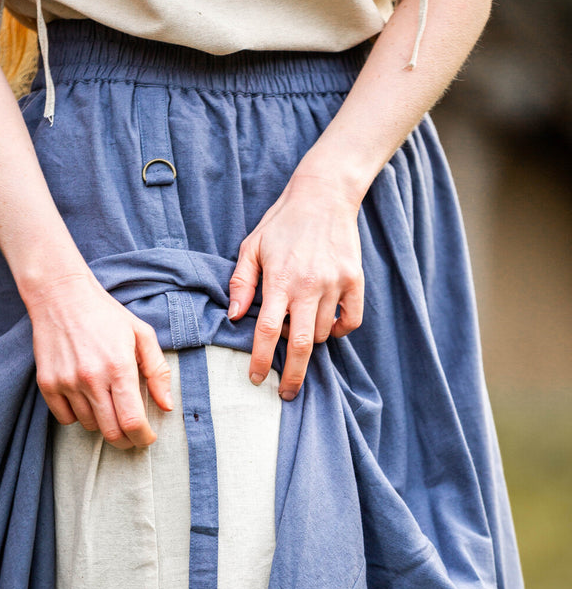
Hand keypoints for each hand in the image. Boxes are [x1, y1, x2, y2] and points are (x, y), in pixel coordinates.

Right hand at [28, 272, 172, 447]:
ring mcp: (66, 382)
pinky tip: (86, 400)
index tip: (147, 437)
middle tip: (133, 434)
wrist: (62, 297)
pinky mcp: (47, 383)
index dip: (143, 437)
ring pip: (89, 426)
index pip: (132, 421)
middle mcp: (91, 378)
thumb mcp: (142, 335)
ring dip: (103, 424)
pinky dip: (78, 416)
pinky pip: (65, 419)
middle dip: (127, 440)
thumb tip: (166, 405)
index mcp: (119, 367)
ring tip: (108, 405)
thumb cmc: (106, 315)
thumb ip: (158, 372)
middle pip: (111, 432)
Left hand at [228, 174, 363, 398]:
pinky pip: (350, 321)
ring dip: (310, 342)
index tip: (256, 379)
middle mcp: (308, 285)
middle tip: (286, 394)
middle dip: (293, 376)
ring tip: (299, 330)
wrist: (324, 195)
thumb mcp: (252, 247)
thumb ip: (241, 284)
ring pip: (323, 334)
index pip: (267, 331)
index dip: (261, 360)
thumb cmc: (282, 223)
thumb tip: (234, 317)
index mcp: (279, 279)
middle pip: (301, 345)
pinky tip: (327, 326)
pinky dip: (339, 331)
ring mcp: (335, 283)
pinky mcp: (355, 280)